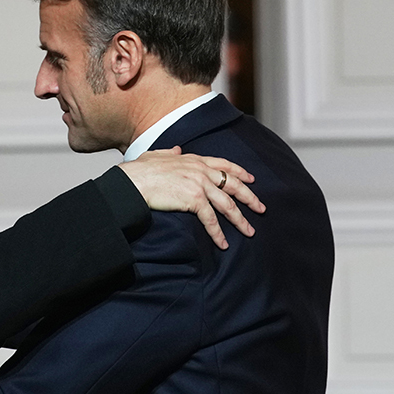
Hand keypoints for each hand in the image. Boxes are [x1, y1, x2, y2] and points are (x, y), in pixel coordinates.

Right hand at [118, 146, 265, 248]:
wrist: (132, 181)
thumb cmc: (138, 171)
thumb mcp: (156, 156)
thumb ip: (169, 153)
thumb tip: (176, 150)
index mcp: (193, 160)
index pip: (224, 165)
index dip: (240, 172)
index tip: (251, 180)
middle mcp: (201, 170)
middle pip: (233, 184)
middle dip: (250, 197)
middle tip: (261, 208)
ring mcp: (199, 184)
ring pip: (227, 204)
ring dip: (240, 220)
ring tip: (248, 231)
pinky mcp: (194, 200)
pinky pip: (211, 219)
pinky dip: (218, 233)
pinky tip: (223, 243)